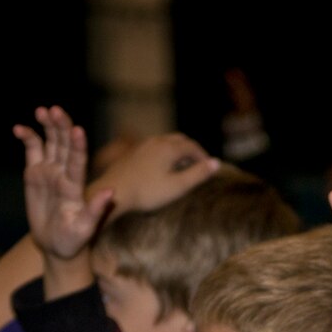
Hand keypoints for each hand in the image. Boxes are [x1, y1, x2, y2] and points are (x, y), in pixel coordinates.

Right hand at [16, 106, 112, 262]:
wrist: (57, 247)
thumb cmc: (74, 241)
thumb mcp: (85, 229)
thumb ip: (96, 211)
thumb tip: (111, 193)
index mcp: (76, 186)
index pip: (78, 161)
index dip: (78, 145)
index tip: (77, 130)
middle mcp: (64, 173)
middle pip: (64, 144)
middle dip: (61, 127)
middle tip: (55, 110)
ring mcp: (50, 171)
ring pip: (50, 142)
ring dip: (47, 126)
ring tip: (42, 111)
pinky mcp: (35, 173)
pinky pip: (32, 150)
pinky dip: (27, 137)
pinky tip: (19, 129)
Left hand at [97, 133, 218, 213]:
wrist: (115, 191)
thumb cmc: (147, 192)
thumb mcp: (178, 186)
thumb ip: (198, 174)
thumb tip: (216, 163)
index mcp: (170, 148)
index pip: (193, 146)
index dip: (203, 156)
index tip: (209, 167)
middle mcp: (157, 142)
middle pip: (180, 140)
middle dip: (191, 150)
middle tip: (198, 163)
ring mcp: (143, 146)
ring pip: (166, 142)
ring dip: (177, 150)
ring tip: (182, 165)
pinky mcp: (133, 153)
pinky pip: (154, 147)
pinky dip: (165, 153)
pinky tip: (162, 167)